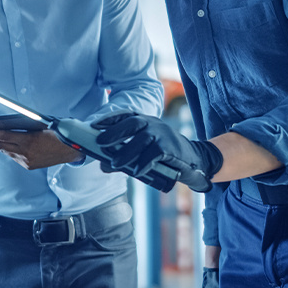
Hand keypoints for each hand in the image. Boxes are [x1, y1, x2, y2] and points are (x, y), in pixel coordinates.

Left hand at [0, 128, 83, 169]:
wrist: (70, 151)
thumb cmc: (57, 134)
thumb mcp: (41, 126)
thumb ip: (24, 126)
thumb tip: (6, 124)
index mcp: (29, 141)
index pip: (4, 136)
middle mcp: (25, 153)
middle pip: (0, 145)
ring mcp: (26, 161)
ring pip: (5, 150)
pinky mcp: (28, 166)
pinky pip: (13, 155)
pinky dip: (6, 149)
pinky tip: (0, 144)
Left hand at [91, 113, 222, 183]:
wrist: (194, 159)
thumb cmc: (164, 155)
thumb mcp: (143, 152)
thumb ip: (125, 156)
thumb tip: (103, 165)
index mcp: (145, 122)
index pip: (125, 116)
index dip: (109, 119)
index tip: (93, 126)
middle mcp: (153, 124)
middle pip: (132, 123)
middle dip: (114, 132)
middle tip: (99, 143)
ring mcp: (162, 134)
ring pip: (141, 140)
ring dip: (126, 152)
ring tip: (113, 163)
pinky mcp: (171, 147)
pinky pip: (155, 154)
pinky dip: (144, 162)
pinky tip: (137, 171)